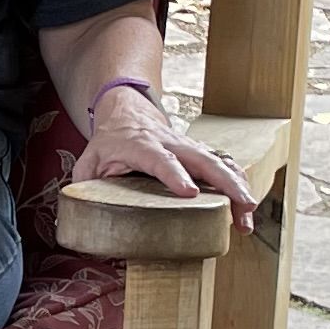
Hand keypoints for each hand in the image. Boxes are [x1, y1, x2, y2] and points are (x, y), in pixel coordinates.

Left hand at [79, 87, 259, 226]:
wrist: (127, 110)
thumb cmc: (109, 142)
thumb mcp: (89, 161)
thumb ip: (84, 186)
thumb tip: (81, 218)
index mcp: (141, 146)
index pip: (161, 159)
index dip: (175, 175)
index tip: (190, 193)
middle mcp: (171, 144)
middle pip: (203, 160)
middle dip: (225, 183)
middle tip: (241, 208)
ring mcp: (188, 147)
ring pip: (219, 162)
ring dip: (237, 187)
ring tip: (248, 214)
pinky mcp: (199, 153)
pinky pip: (223, 164)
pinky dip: (238, 181)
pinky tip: (247, 204)